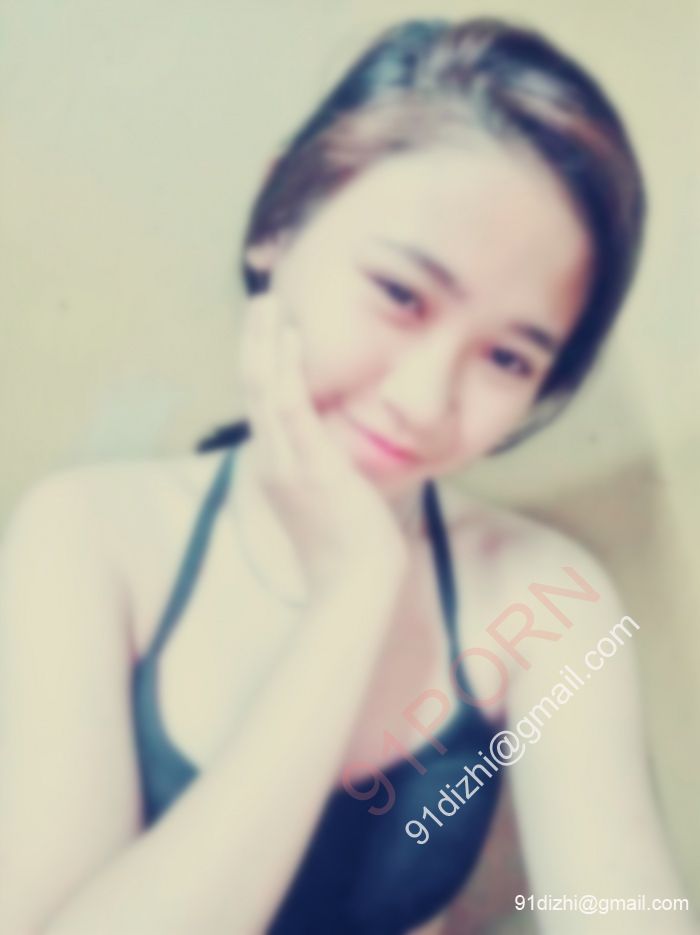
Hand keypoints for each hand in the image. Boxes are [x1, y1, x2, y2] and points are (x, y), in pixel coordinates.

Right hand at [237, 290, 408, 600]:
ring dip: (265, 342)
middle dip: (256, 342)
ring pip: (264, 390)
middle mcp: (272, 461)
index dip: (265, 364)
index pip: (265, 405)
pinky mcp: (310, 465)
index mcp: (276, 467)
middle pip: (254, 389)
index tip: (271, 331)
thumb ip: (324, 471)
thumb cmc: (350, 549)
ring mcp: (287, 463)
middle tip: (262, 301)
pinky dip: (287, 368)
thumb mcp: (330, 502)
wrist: (355, 587)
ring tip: (269, 303)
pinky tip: (290, 336)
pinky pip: (291, 406)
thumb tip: (336, 451)